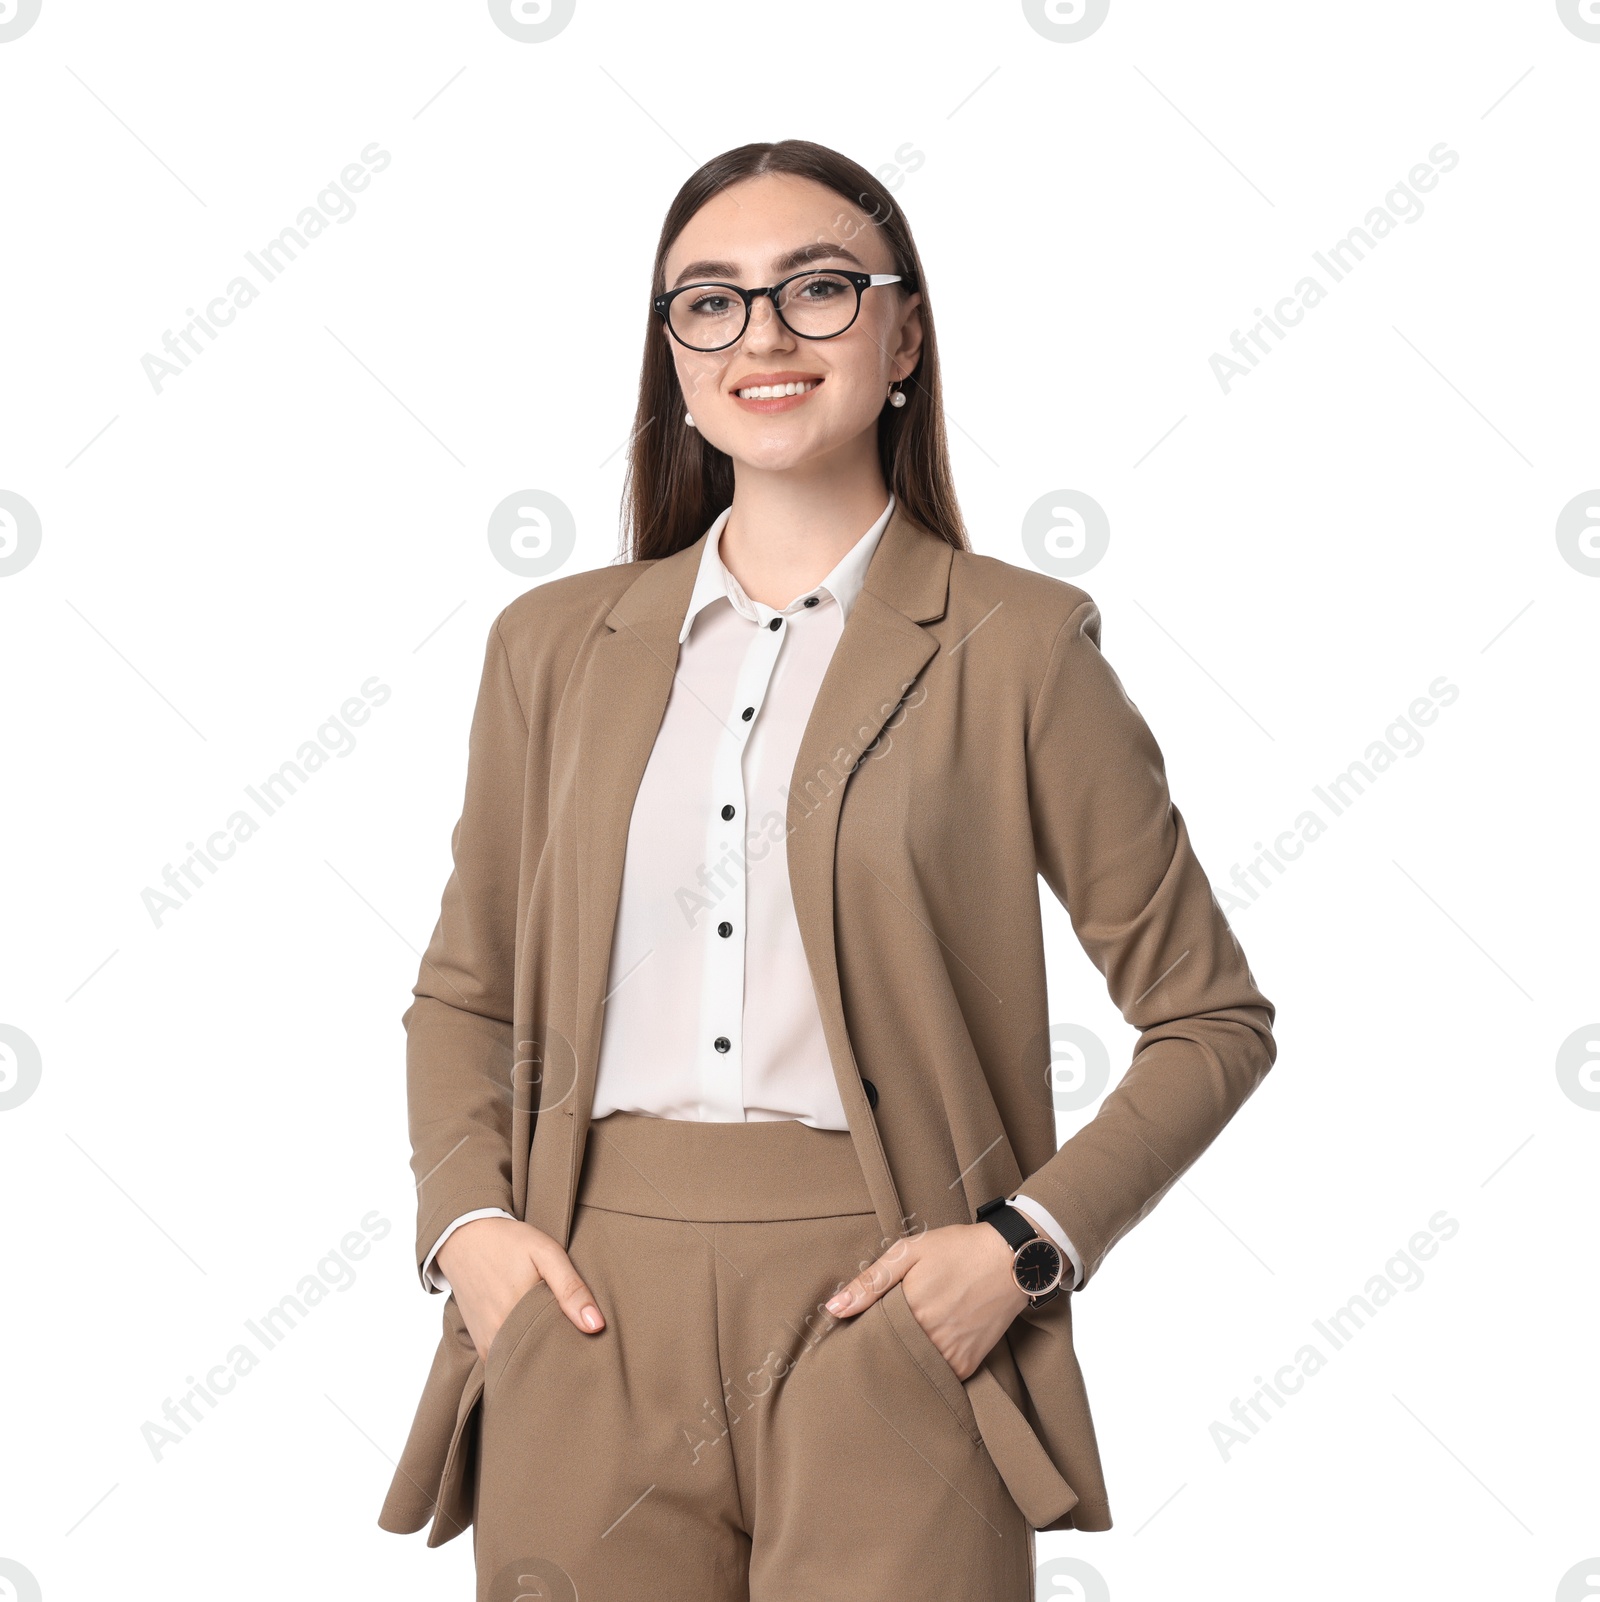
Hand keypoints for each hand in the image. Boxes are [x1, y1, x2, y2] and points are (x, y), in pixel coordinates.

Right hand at [436, 1216, 604, 1362]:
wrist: (464, 1238)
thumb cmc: (509, 1242)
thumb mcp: (546, 1253)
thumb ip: (571, 1288)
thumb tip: (595, 1325)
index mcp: (520, 1316)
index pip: (559, 1349)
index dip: (576, 1345)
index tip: (588, 1339)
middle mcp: (500, 1336)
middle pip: (541, 1358)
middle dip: (559, 1352)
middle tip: (575, 1336)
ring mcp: (488, 1343)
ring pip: (523, 1362)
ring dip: (539, 1354)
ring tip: (553, 1333)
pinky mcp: (480, 1345)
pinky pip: (506, 1361)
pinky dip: (521, 1354)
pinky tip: (533, 1335)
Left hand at [824, 1222, 1028, 1380]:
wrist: (1012, 1259)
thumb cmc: (958, 1249)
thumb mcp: (910, 1252)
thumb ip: (870, 1282)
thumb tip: (833, 1309)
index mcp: (910, 1311)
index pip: (870, 1338)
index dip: (861, 1335)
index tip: (857, 1331)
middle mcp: (930, 1339)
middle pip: (890, 1357)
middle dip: (882, 1350)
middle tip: (882, 1335)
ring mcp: (951, 1355)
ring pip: (914, 1370)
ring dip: (905, 1360)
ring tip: (905, 1340)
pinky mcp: (968, 1365)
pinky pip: (940, 1376)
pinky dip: (930, 1367)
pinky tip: (927, 1347)